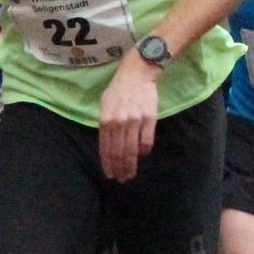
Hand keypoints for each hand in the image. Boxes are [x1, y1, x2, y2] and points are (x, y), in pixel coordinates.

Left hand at [97, 55, 159, 181]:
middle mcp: (118, 122)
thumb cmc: (118, 89)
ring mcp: (134, 121)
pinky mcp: (149, 119)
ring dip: (130, 165)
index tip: (110, 175)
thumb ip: (104, 125)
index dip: (107, 164)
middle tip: (121, 179)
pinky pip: (146, 141)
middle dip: (119, 169)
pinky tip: (142, 156)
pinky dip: (144, 151)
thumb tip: (107, 145)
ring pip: (132, 150)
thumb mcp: (104, 105)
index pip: (105, 148)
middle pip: (119, 152)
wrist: (137, 74)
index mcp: (105, 120)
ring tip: (130, 174)